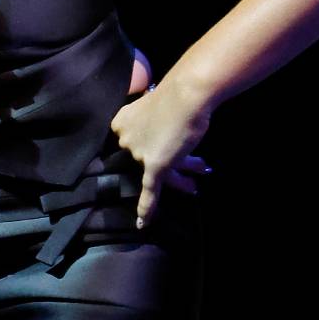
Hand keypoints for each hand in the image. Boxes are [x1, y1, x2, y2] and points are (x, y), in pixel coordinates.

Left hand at [109, 82, 213, 227]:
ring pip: (156, 173)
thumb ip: (155, 123)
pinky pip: (150, 192)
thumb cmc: (178, 96)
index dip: (151, 148)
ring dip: (180, 177)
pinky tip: (143, 224)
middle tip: (195, 166)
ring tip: (198, 179)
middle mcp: (125, 139)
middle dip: (173, 162)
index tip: (164, 147)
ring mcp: (138, 154)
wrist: (188, 95)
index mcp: (120, 122)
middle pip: (146, 158)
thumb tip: (167, 137)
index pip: (132, 143)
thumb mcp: (158, 106)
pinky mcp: (154, 166)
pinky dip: (146, 208)